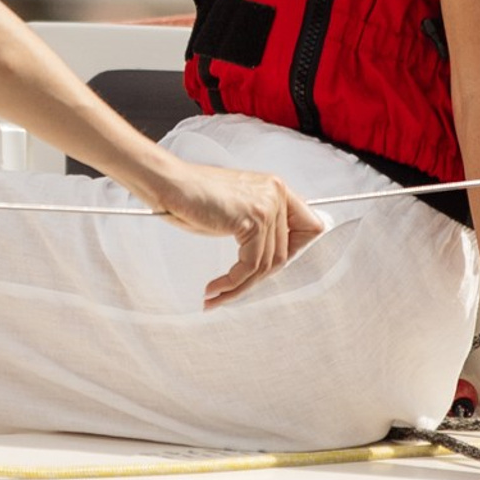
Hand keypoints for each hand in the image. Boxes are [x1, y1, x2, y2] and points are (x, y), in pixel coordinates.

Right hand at [141, 158, 325, 305]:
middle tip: (233, 290)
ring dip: (240, 287)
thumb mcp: (237, 211)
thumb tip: (272, 259)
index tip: (269, 270)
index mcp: (276, 189)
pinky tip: (214, 289)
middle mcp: (277, 194)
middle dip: (257, 279)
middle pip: (284, 253)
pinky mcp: (252, 220)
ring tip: (218, 296)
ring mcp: (267, 206)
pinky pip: (249, 265)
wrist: (170, 183)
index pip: (310, 225)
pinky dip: (231, 283)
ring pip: (266, 264)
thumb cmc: (194, 197)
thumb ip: (259, 228)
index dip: (295, 251)